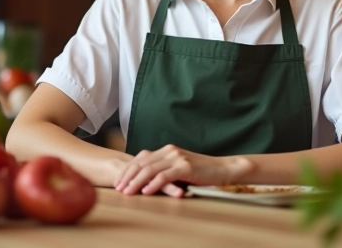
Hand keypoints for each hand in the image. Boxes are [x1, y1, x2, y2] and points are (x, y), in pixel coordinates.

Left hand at [114, 144, 250, 196]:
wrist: (222, 169)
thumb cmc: (202, 172)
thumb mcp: (180, 168)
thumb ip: (165, 169)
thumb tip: (147, 180)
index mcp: (167, 150)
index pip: (141, 158)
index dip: (128, 170)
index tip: (119, 181)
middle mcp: (169, 151)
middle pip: (142, 162)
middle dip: (128, 176)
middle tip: (118, 188)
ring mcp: (177, 157)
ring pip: (150, 169)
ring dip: (136, 181)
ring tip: (128, 192)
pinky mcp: (185, 167)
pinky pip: (164, 175)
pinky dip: (153, 184)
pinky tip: (146, 192)